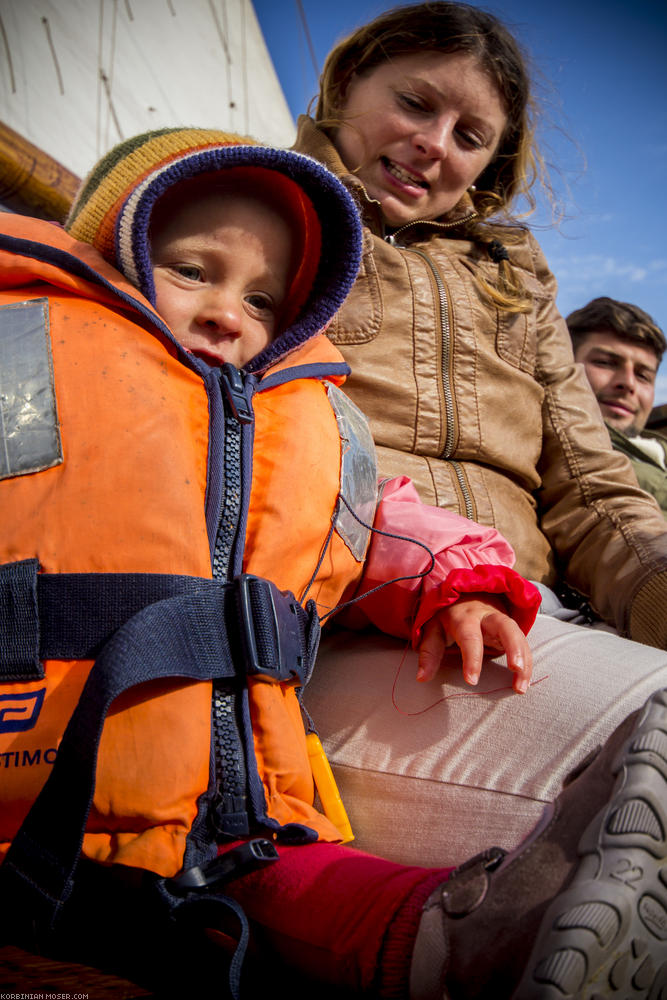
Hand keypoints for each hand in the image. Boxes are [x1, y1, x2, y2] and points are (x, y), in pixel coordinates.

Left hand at [416, 594, 532, 693]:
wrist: (466, 594)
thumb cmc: (447, 617)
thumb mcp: (433, 629)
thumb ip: (429, 653)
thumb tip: (421, 678)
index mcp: (464, 616)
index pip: (469, 637)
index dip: (471, 658)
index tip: (472, 681)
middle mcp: (487, 616)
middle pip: (505, 627)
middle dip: (513, 647)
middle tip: (515, 669)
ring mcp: (503, 620)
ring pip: (519, 635)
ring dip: (524, 659)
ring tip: (521, 688)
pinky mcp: (512, 629)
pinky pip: (524, 644)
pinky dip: (527, 663)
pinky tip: (524, 683)